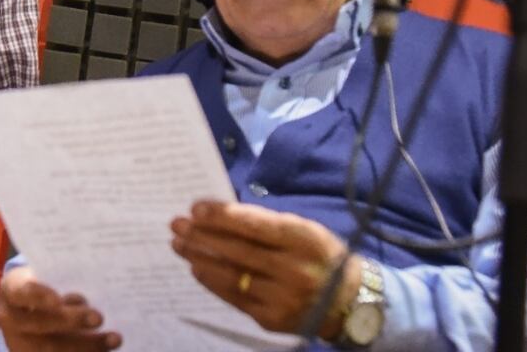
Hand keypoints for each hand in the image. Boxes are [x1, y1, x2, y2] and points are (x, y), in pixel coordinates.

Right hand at [0, 266, 121, 351]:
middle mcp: (11, 319)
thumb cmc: (44, 282)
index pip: (22, 292)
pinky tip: (105, 351)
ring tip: (114, 338)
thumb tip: (86, 299)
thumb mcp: (49, 275)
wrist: (26, 306)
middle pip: (40, 324)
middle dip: (71, 321)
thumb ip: (64, 283)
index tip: (58, 300)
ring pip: (51, 348)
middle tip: (99, 317)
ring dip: (87, 345)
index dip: (39, 296)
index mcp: (11, 290)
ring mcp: (20, 343)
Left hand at [170, 201, 360, 338]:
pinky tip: (198, 268)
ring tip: (179, 244)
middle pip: (238, 250)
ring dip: (200, 257)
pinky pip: (234, 297)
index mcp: (303, 239)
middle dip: (203, 235)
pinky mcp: (271, 318)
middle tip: (177, 224)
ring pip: (231, 275)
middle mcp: (293, 269)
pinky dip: (212, 281)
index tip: (196, 207)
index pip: (255, 225)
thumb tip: (221, 214)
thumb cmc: (320, 256)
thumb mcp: (304, 231)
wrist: (350, 302)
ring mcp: (281, 297)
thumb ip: (267, 224)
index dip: (223, 216)